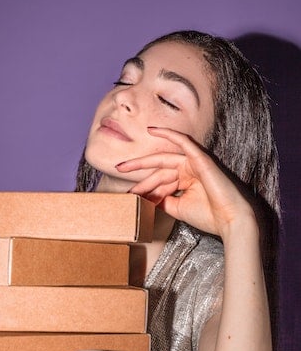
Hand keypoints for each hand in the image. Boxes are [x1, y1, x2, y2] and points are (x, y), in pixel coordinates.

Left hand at [116, 127, 255, 237]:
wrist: (230, 221)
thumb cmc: (208, 216)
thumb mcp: (177, 208)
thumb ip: (162, 200)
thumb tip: (146, 197)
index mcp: (185, 180)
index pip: (160, 181)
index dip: (144, 189)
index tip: (128, 197)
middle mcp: (189, 169)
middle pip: (159, 171)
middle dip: (139, 178)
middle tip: (120, 180)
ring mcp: (194, 162)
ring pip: (163, 161)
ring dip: (143, 164)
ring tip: (123, 166)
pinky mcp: (200, 158)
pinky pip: (182, 141)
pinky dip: (168, 133)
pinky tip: (151, 129)